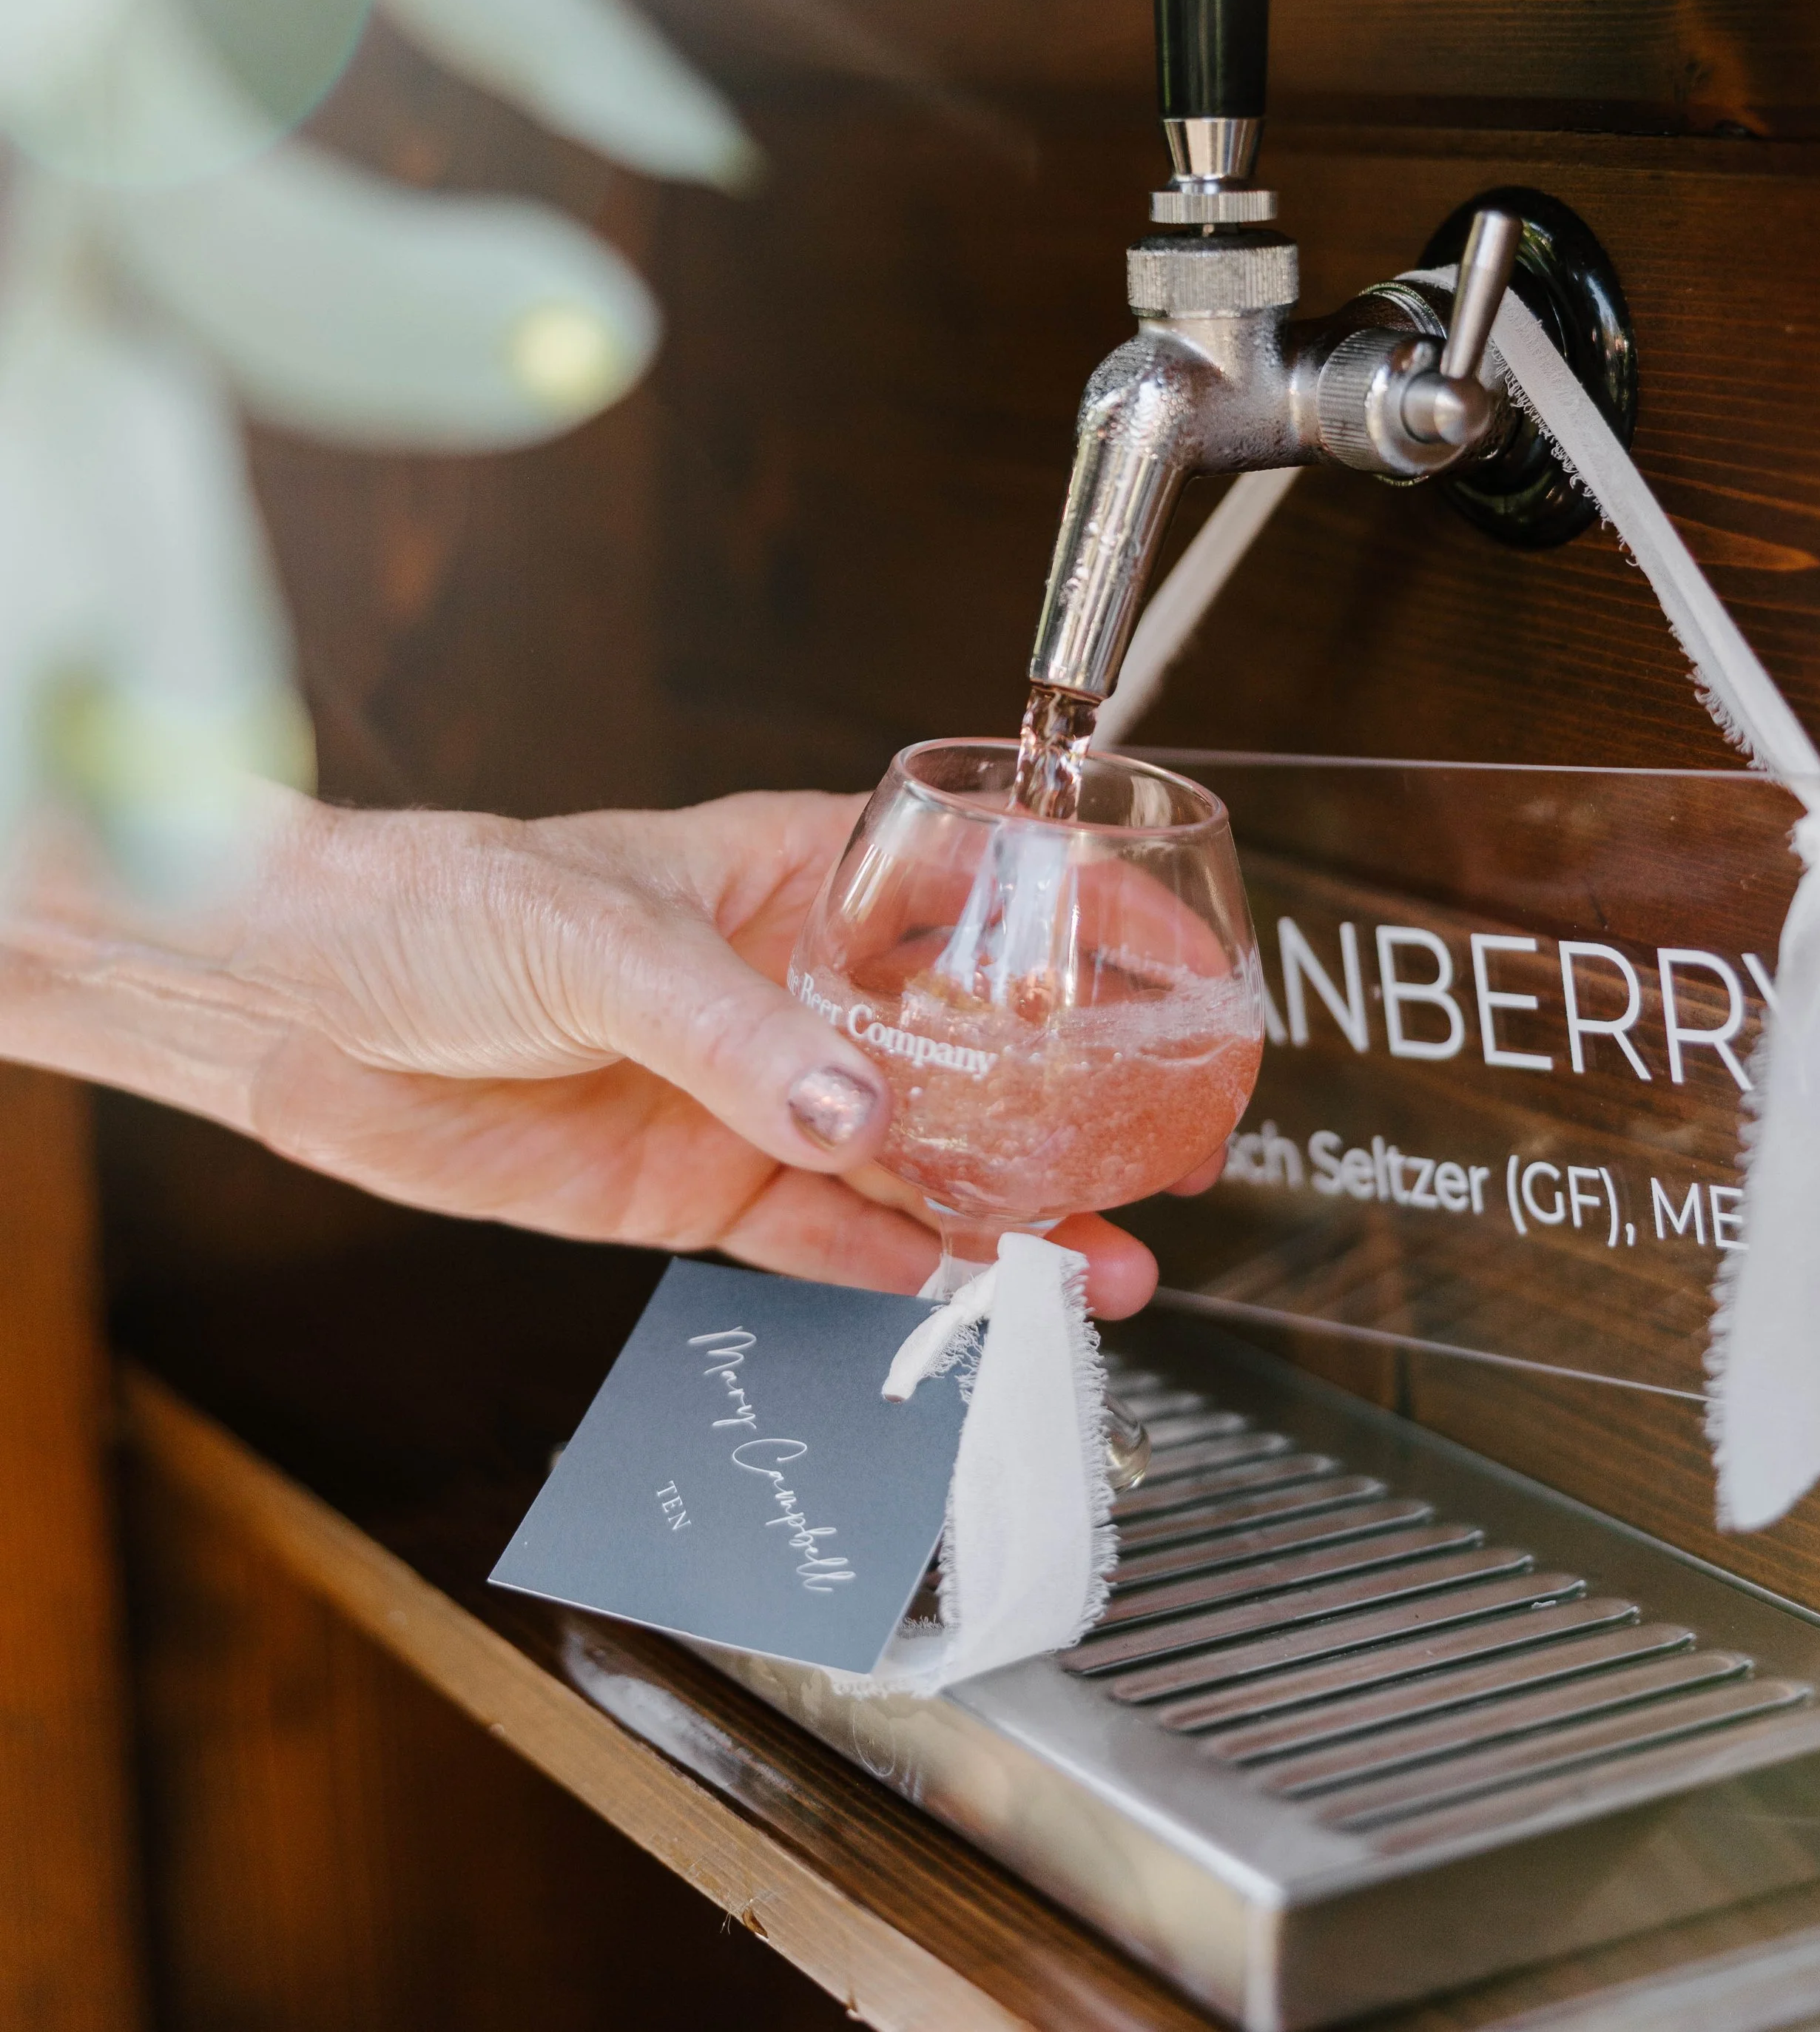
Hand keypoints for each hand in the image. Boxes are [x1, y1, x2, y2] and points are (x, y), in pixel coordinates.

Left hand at [7, 789, 1187, 1312]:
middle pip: (967, 1045)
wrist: (286, 1006)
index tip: (1187, 971)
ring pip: (912, 1159)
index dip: (1087, 926)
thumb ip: (730, 1032)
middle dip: (1076, 1099)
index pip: (972, 890)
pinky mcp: (688, 1187)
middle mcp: (786, 989)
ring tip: (1103, 1261)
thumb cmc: (429, 903)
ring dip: (1008, 1212)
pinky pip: (820, 1236)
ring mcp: (745, 1094)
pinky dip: (895, 1268)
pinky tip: (967, 1290)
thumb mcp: (590, 937)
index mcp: (787, 876)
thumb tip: (856, 1115)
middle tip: (1177, 1155)